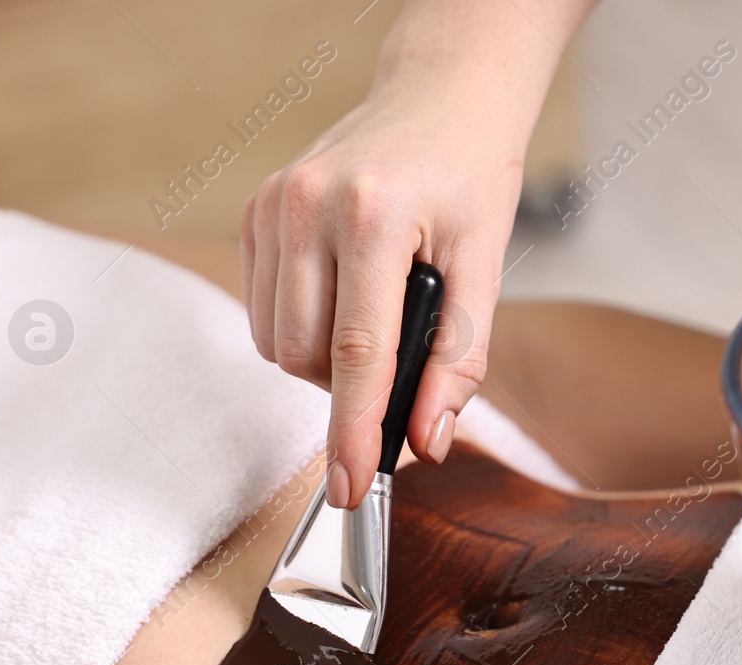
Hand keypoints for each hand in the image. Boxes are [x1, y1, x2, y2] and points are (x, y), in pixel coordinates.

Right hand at [240, 83, 520, 507]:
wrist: (438, 99)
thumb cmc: (470, 179)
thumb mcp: (486, 268)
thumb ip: (458, 362)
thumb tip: (427, 443)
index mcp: (375, 217)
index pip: (357, 352)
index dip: (352, 429)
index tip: (349, 488)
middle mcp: (310, 206)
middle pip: (307, 357)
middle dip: (350, 384)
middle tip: (400, 354)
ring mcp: (273, 205)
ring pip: (276, 343)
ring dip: (323, 359)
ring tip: (373, 316)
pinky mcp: (255, 210)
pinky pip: (263, 311)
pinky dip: (302, 326)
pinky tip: (344, 293)